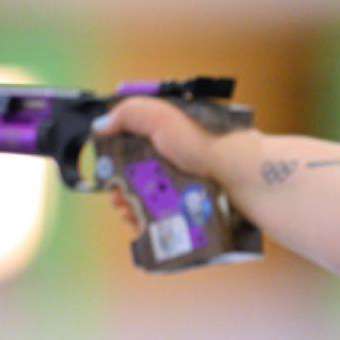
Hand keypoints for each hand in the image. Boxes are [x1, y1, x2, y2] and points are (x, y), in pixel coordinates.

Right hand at [95, 97, 226, 232]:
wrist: (239, 176)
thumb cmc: (204, 143)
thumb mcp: (161, 117)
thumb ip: (128, 115)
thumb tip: (100, 125)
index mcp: (167, 137)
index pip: (131, 147)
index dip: (113, 160)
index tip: (106, 172)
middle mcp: (175, 162)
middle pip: (135, 178)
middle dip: (119, 188)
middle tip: (117, 197)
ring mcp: (183, 188)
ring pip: (147, 201)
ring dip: (130, 208)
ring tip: (128, 212)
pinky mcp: (191, 210)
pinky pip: (163, 219)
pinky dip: (148, 223)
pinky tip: (141, 224)